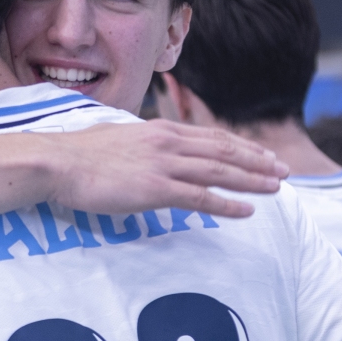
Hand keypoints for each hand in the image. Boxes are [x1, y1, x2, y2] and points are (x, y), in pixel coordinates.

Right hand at [42, 121, 286, 219]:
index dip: (241, 146)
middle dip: (257, 161)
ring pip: (219, 171)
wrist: (58, 162)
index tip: (262, 155)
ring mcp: (163, 165)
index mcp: (160, 130)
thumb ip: (141, 144)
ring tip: (276, 188)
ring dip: (251, 180)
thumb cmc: (79, 154)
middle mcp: (167, 142)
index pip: (211, 136)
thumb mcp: (118, 138)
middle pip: (223, 151)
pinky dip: (226, 203)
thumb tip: (148, 152)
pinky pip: (199, 197)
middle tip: (283, 170)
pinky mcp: (154, 188)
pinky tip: (246, 210)